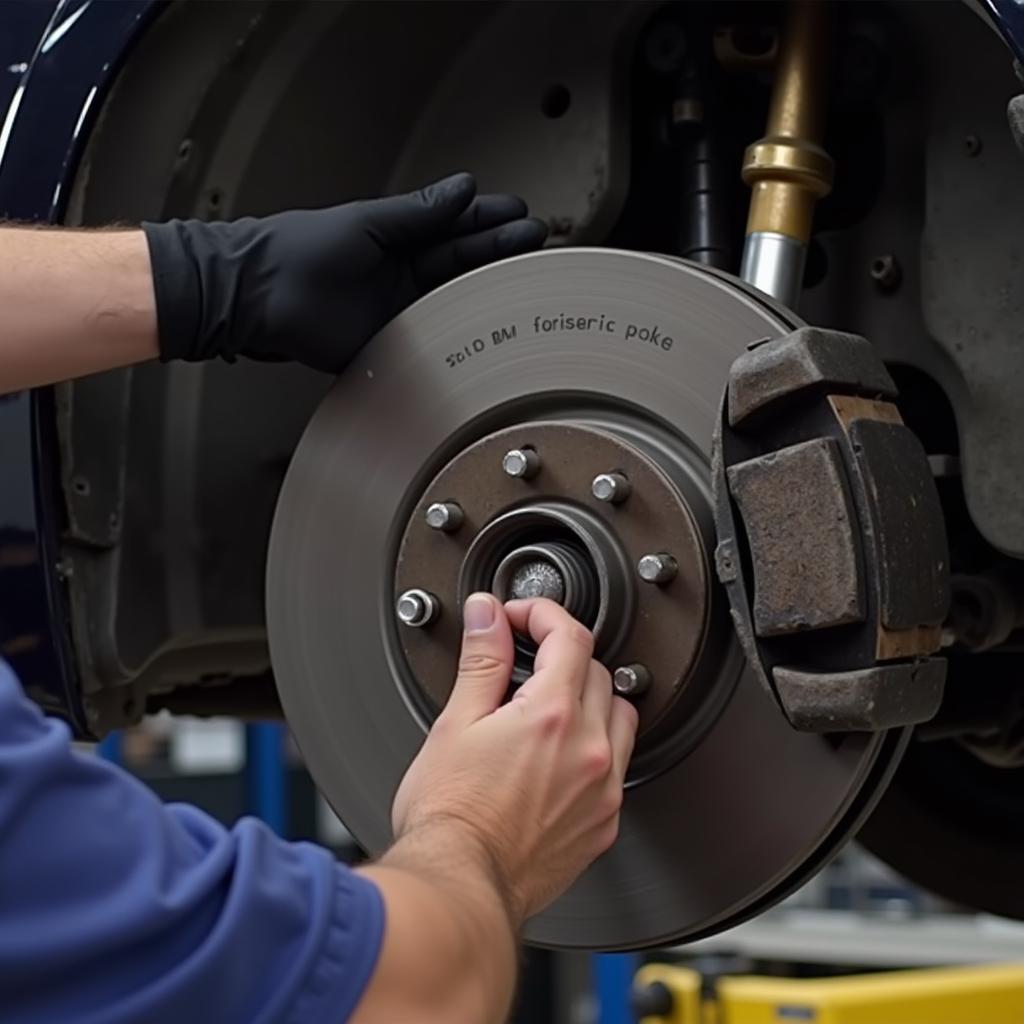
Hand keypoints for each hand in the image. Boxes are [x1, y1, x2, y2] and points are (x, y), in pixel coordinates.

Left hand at [143, 173, 546, 371]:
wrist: (256, 299)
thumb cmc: (302, 251)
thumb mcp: (367, 223)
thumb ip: (419, 212)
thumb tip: (466, 186)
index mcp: (396, 239)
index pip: (452, 228)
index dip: (487, 220)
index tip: (519, 211)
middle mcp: (403, 277)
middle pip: (461, 263)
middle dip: (499, 250)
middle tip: (536, 238)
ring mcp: (400, 314)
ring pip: (455, 301)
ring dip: (490, 290)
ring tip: (528, 275)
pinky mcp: (391, 348)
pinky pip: (434, 344)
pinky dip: (464, 338)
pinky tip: (494, 329)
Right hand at [392, 594, 638, 923]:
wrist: (460, 888)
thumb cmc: (449, 817)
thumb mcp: (456, 723)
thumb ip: (482, 660)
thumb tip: (488, 615)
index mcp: (552, 716)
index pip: (571, 636)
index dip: (543, 614)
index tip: (521, 617)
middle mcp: (589, 750)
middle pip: (599, 672)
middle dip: (562, 655)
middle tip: (526, 661)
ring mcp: (602, 789)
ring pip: (620, 717)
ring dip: (591, 700)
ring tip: (549, 707)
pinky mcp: (603, 823)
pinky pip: (618, 767)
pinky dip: (597, 749)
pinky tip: (561, 758)